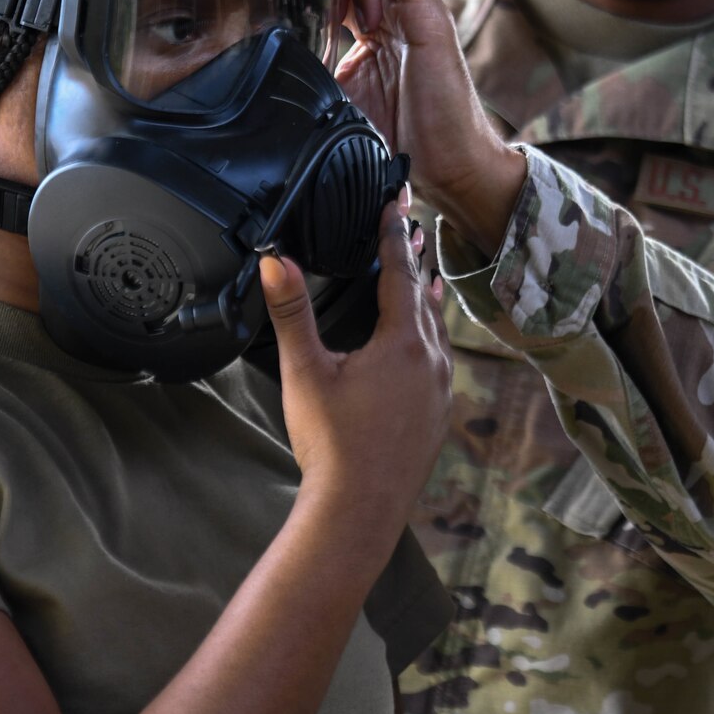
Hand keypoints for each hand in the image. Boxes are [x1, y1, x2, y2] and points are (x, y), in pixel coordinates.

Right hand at [258, 196, 450, 531]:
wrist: (359, 512)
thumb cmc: (332, 444)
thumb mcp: (305, 372)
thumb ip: (291, 313)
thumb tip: (274, 262)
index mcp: (403, 342)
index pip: (401, 271)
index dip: (395, 233)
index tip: (396, 201)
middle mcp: (431, 362)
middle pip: (425, 296)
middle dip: (414, 261)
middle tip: (410, 228)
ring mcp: (440, 392)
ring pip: (437, 331)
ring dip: (427, 299)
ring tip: (425, 275)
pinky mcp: (438, 418)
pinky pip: (440, 363)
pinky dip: (431, 338)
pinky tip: (423, 345)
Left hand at [282, 0, 527, 251]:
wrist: (446, 169)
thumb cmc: (397, 139)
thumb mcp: (334, 98)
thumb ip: (308, 67)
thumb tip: (258, 58)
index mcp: (368, 20)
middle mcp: (390, 4)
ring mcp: (410, 5)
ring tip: (330, 2)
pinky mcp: (429, 14)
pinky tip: (361, 20)